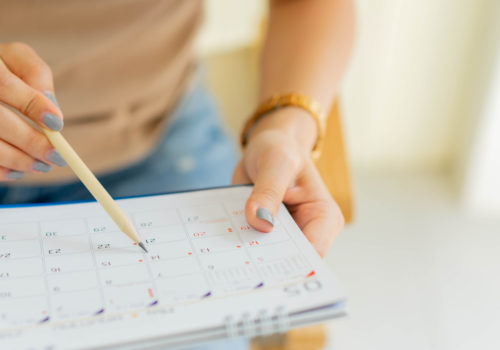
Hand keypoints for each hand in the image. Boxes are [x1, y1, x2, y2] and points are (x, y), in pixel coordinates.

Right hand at [0, 42, 65, 180]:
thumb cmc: (0, 65)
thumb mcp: (17, 58)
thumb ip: (36, 75)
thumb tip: (52, 109)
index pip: (4, 86)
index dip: (33, 106)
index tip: (57, 125)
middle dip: (30, 142)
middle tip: (57, 157)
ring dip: (17, 160)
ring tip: (41, 166)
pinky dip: (0, 170)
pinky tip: (17, 171)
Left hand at [232, 109, 343, 256]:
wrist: (267, 147)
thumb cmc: (281, 149)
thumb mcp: (276, 162)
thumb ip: (269, 191)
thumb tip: (260, 222)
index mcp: (324, 217)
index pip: (312, 252)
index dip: (290, 265)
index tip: (262, 270)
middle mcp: (309, 231)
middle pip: (289, 261)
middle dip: (266, 265)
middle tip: (236, 268)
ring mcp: (286, 235)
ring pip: (268, 259)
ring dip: (248, 257)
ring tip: (225, 260)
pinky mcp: (265, 234)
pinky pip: (252, 247)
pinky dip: (237, 246)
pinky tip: (219, 246)